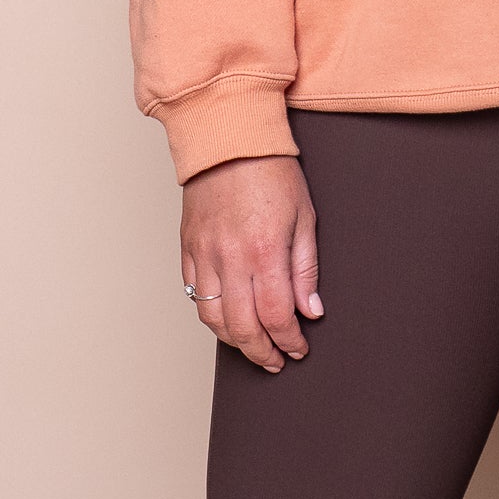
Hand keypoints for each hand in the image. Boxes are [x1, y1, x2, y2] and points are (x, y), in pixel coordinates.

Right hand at [180, 155, 322, 371]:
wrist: (230, 138)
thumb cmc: (271, 171)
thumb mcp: (304, 216)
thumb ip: (305, 269)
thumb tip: (311, 310)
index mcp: (264, 250)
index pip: (276, 315)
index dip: (289, 340)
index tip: (299, 349)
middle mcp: (230, 258)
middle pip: (242, 327)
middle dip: (263, 352)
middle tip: (277, 360)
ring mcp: (204, 255)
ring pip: (213, 319)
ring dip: (235, 341)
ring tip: (254, 346)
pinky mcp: (187, 249)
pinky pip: (193, 296)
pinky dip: (211, 316)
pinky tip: (228, 319)